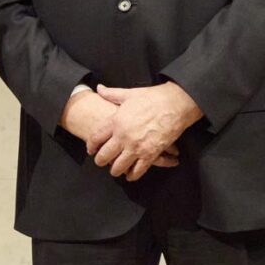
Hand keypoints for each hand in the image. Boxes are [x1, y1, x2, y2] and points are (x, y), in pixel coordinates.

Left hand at [60, 89, 179, 177]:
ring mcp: (136, 146)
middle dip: (100, 161)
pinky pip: (138, 170)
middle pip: (105, 155)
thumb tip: (99, 88)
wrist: (175, 104)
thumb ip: (111, 94)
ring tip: (114, 170)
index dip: (91, 146)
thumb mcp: (128, 94)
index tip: (90, 150)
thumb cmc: (151, 97)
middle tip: (100, 162)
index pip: (96, 138)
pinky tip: (130, 176)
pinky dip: (133, 175)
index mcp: (115, 121)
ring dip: (115, 170)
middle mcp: (123, 136)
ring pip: (119, 166)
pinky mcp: (151, 153)